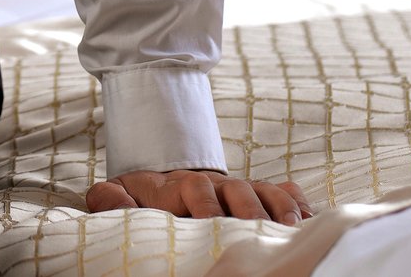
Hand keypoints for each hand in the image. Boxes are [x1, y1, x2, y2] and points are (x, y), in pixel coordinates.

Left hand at [86, 168, 313, 224]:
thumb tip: (102, 194)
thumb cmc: (151, 200)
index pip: (197, 189)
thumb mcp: (128, 196)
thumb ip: (112, 198)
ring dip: (279, 209)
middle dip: (248, 210)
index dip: (205, 207)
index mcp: (185, 186)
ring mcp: (244, 188)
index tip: (211, 226)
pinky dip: (298, 204)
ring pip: (267, 191)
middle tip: (255, 231)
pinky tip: (308, 223)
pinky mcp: (264, 194)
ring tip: (289, 231)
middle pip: (238, 189)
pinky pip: (286, 193)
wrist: (172, 179)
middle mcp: (219, 185)